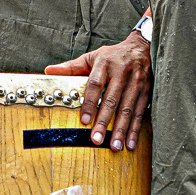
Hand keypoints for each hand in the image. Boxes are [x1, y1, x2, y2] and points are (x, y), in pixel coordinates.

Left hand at [45, 34, 152, 149]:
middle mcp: (122, 72)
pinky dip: (135, 129)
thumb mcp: (92, 57)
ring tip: (115, 147)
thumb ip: (71, 67)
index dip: (89, 103)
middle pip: (111, 100)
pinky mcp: (147, 91)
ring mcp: (136, 82)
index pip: (95, 85)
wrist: (143, 48)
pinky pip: (140, 112)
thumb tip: (48, 71)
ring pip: (127, 109)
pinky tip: (130, 144)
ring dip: (121, 130)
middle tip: (97, 140)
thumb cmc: (113, 55)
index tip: (83, 121)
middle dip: (104, 122)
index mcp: (105, 63)